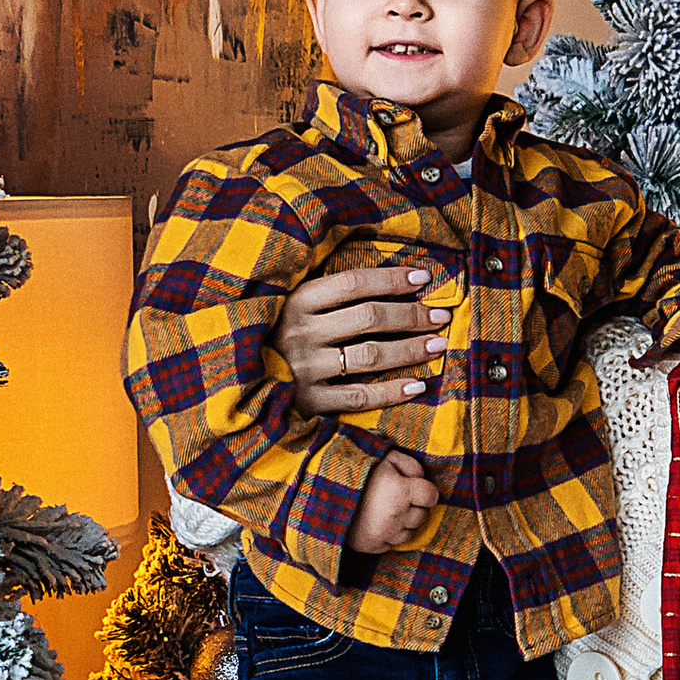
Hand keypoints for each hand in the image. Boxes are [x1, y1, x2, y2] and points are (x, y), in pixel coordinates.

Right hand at [280, 260, 452, 413]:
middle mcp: (301, 333)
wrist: (238, 383)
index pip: (354, 283)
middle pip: (370, 317)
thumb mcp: (292, 307)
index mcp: (297, 301)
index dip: (393, 278)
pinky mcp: (309, 403)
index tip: (425, 277)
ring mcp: (305, 369)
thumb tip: (391, 281)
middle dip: (411, 314)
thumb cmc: (276, 338)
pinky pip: (360, 397)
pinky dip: (391, 392)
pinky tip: (418, 386)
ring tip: (438, 344)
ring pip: (370, 356)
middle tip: (441, 315)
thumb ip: (330, 295)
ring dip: (410, 349)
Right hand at [349, 449, 441, 555]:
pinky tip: (376, 522)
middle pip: (421, 516)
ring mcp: (384, 534)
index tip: (417, 488)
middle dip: (414, 507)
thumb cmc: (356, 470)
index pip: (431, 497)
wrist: (322, 492)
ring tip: (385, 510)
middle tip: (396, 497)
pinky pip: (392, 544)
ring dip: (402, 523)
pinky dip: (388, 535)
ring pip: (409, 533)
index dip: (426, 491)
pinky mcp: (371, 546)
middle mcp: (396, 517)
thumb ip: (408, 464)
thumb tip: (421, 476)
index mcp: (400, 492)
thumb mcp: (384, 457)